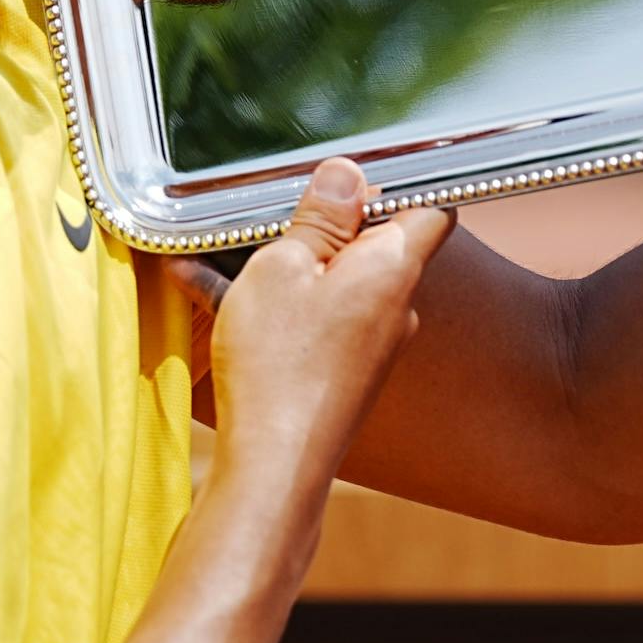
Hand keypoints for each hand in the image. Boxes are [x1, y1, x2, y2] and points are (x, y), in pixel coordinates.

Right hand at [167, 160, 456, 495]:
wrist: (275, 467)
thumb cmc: (280, 365)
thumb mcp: (284, 267)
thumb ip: (320, 217)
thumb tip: (348, 175)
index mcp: (393, 266)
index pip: (431, 205)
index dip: (397, 182)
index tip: (349, 177)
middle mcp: (397, 304)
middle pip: (374, 242)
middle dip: (321, 226)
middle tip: (262, 218)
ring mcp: (375, 343)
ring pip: (335, 282)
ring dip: (285, 266)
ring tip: (211, 256)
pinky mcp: (349, 371)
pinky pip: (317, 318)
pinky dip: (278, 304)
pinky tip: (212, 294)